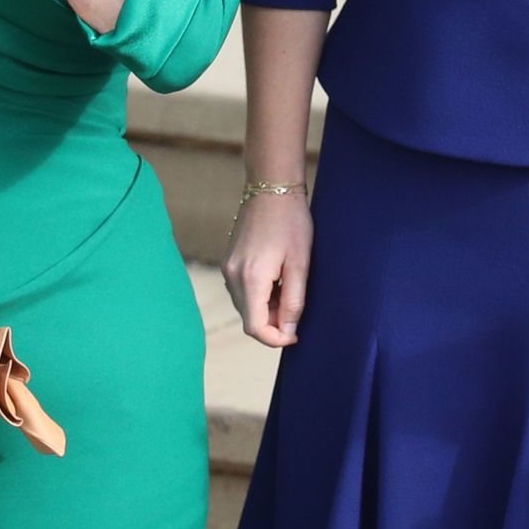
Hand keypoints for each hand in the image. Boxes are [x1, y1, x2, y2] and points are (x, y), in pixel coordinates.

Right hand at [225, 188, 314, 348]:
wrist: (271, 189)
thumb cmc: (291, 223)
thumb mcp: (300, 264)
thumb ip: (294, 301)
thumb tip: (288, 331)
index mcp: (250, 278)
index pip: (255, 327)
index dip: (276, 339)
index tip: (296, 335)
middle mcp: (232, 276)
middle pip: (249, 319)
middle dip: (273, 324)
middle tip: (298, 311)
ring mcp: (227, 269)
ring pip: (246, 306)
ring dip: (267, 310)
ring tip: (290, 290)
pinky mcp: (229, 262)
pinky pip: (242, 292)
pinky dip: (260, 296)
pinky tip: (278, 282)